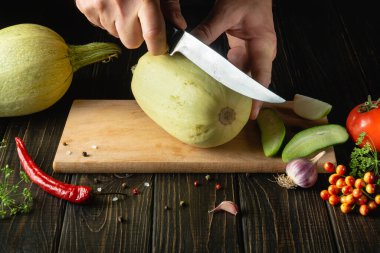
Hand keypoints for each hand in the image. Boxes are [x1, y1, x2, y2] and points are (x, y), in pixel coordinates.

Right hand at [75, 0, 186, 54]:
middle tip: (138, 17)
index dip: (159, 46)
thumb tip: (178, 25)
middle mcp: (121, 5)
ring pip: (115, 34)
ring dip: (120, 25)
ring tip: (122, 3)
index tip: (160, 47)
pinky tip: (109, 1)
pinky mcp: (86, 7)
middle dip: (137, 35)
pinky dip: (106, 17)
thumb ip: (170, 5)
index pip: (153, 35)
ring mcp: (101, 7)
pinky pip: (100, 25)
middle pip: (132, 42)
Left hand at [191, 0, 276, 118]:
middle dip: (241, 95)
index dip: (257, 97)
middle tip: (230, 110)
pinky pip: (236, 66)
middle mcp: (262, 51)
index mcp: (263, 44)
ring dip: (231, 84)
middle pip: (252, 79)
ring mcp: (254, 51)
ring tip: (219, 98)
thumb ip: (208, 30)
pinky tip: (214, 77)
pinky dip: (225, 72)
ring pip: (243, 74)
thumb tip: (189, 46)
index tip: (252, 113)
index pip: (262, 76)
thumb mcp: (225, 12)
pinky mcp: (245, 49)